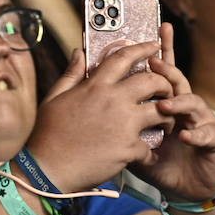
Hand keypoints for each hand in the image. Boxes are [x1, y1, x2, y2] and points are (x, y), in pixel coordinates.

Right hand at [27, 41, 172, 191]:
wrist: (47, 168)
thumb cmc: (48, 133)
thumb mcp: (54, 98)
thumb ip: (71, 74)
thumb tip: (79, 53)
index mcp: (94, 86)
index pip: (123, 58)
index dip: (142, 48)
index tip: (154, 46)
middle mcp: (113, 101)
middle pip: (153, 81)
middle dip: (164, 83)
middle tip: (164, 90)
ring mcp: (124, 125)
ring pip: (162, 112)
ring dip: (167, 117)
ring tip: (163, 123)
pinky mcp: (129, 149)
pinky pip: (152, 147)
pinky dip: (150, 153)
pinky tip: (145, 156)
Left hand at [132, 23, 214, 200]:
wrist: (183, 189)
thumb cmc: (156, 160)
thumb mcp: (130, 139)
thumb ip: (116, 117)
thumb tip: (90, 95)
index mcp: (164, 101)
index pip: (161, 71)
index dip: (161, 50)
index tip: (156, 27)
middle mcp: (184, 107)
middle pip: (177, 80)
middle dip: (168, 69)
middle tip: (155, 63)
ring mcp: (201, 121)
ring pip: (193, 103)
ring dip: (178, 103)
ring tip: (164, 106)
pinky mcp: (214, 140)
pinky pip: (207, 133)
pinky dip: (195, 134)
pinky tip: (185, 136)